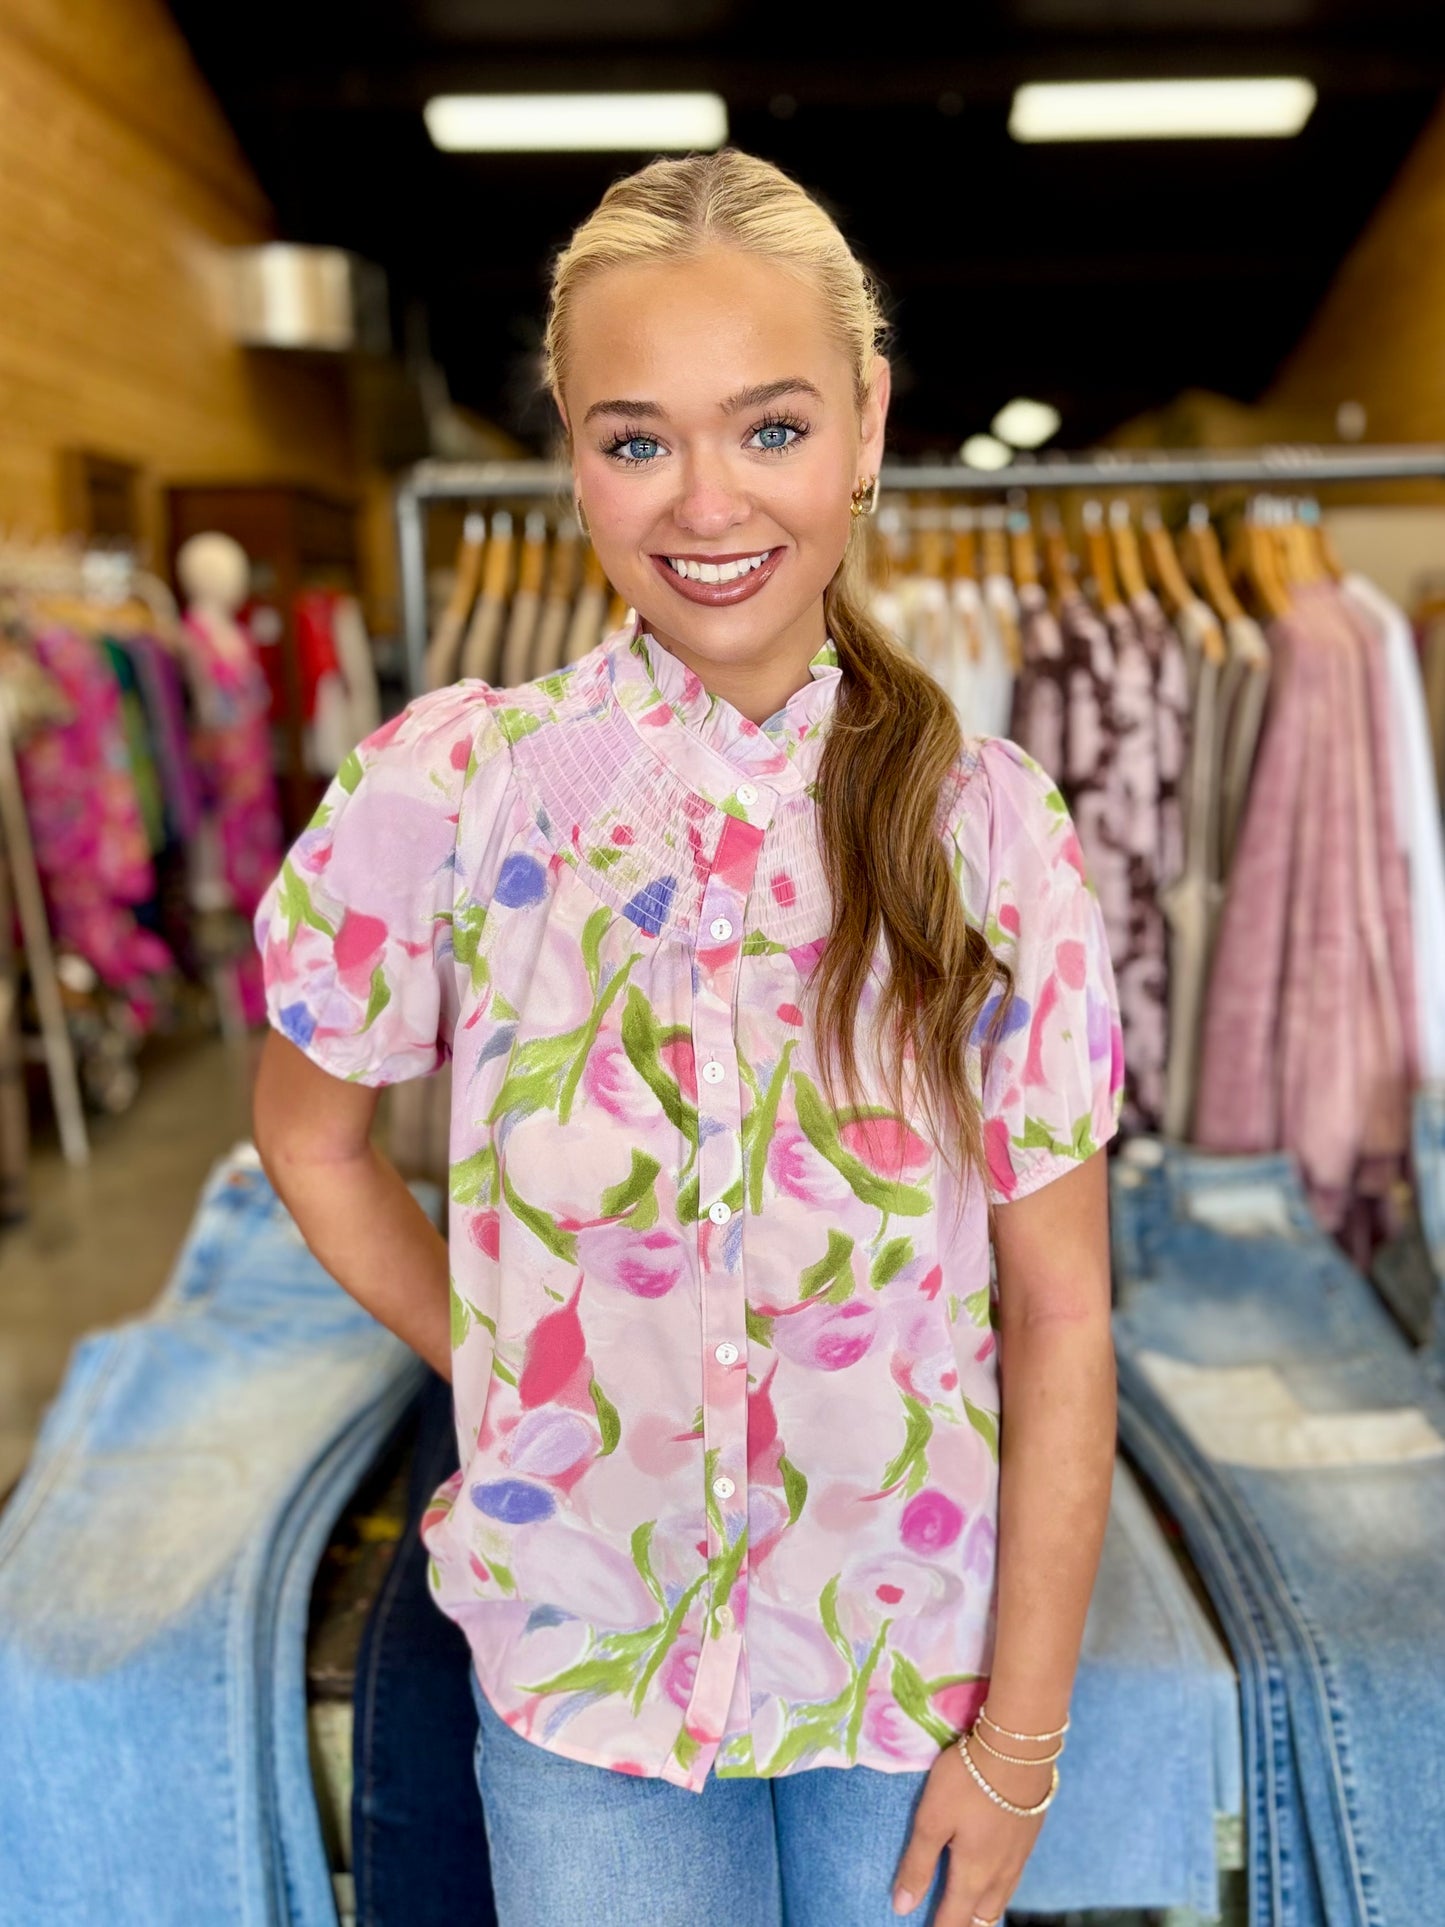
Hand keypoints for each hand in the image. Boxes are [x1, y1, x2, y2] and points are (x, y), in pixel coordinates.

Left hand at [891, 1738, 1051, 1923]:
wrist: (1019, 1749)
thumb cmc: (967, 1782)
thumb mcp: (932, 1819)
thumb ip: (917, 1864)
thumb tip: (902, 1908)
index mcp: (974, 1875)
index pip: (954, 1920)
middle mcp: (1000, 1874)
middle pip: (983, 1917)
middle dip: (965, 1925)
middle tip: (947, 1922)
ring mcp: (1019, 1856)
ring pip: (1001, 1899)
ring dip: (984, 1911)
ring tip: (969, 1911)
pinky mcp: (1029, 1836)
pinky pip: (1013, 1878)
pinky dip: (999, 1888)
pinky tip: (994, 1876)